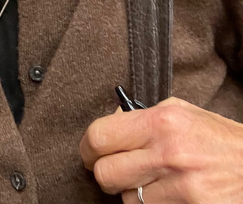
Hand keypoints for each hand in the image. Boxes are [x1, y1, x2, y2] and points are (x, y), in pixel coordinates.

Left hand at [80, 97, 242, 201]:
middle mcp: (170, 153)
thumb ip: (142, 116)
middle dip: (105, 173)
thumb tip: (110, 123)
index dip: (88, 147)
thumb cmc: (220, 138)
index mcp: (163, 122)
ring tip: (155, 181)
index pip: (100, 136)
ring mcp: (183, 187)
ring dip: (134, 193)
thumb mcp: (183, 112)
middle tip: (117, 171)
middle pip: (105, 173)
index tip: (90, 152)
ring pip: (128, 199)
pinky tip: (171, 194)